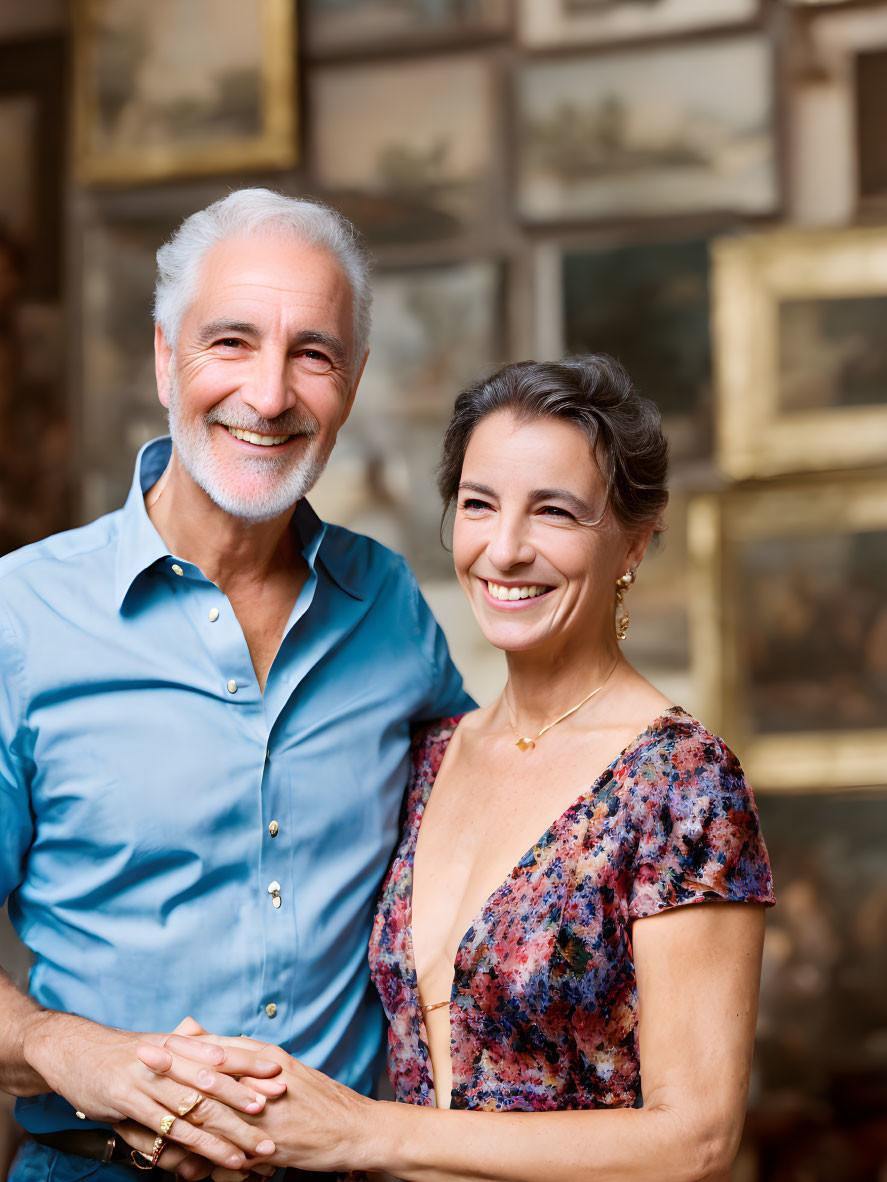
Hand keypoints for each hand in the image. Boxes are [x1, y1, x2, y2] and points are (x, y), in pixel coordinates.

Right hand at [21, 1010, 282, 1171]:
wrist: (74, 1050)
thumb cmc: (121, 1052)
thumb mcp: (157, 1046)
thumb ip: (188, 1052)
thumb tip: (223, 1058)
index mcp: (178, 1045)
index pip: (222, 1051)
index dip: (251, 1061)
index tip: (281, 1069)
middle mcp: (168, 1060)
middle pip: (215, 1080)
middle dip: (248, 1094)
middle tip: (280, 1105)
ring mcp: (149, 1082)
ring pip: (197, 1108)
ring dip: (231, 1130)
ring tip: (259, 1145)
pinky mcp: (131, 1103)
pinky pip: (170, 1129)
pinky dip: (197, 1145)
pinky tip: (216, 1157)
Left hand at [137, 1034, 376, 1172]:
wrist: (354, 1128)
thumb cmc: (317, 1096)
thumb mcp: (282, 1065)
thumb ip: (242, 1052)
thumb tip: (205, 1033)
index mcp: (268, 1059)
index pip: (219, 1049)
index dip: (184, 1045)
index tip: (152, 1039)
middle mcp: (265, 1082)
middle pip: (212, 1073)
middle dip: (174, 1066)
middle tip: (141, 1057)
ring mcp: (267, 1115)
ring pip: (216, 1109)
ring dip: (180, 1104)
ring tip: (149, 1103)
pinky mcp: (270, 1146)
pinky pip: (231, 1147)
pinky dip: (204, 1149)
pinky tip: (179, 1156)